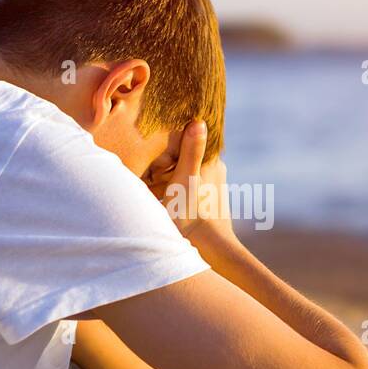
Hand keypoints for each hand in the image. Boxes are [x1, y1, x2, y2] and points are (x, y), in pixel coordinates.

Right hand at [145, 121, 235, 250]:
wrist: (208, 248)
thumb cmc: (192, 214)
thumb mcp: (185, 180)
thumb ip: (191, 151)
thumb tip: (199, 120)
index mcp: (212, 162)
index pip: (194, 138)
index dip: (176, 136)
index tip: (159, 136)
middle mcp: (217, 171)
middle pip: (189, 156)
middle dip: (171, 157)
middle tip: (149, 161)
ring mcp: (214, 186)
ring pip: (188, 172)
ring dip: (171, 174)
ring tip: (152, 181)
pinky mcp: (208, 200)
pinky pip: (189, 187)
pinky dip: (176, 188)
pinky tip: (162, 196)